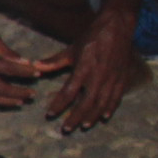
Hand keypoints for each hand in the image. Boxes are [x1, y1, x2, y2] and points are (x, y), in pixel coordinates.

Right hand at [0, 16, 62, 110]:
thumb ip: (7, 52)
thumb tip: (25, 63)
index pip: (8, 70)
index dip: (24, 73)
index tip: (37, 74)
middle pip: (0, 88)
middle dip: (18, 92)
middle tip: (32, 94)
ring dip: (6, 101)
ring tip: (20, 102)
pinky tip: (3, 100)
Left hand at [47, 9, 139, 131]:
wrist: (117, 28)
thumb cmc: (91, 38)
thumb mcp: (71, 49)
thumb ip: (54, 61)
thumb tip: (34, 66)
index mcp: (83, 68)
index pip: (69, 92)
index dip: (59, 104)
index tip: (50, 114)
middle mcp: (99, 76)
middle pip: (86, 103)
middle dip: (75, 117)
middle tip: (66, 128)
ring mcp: (113, 79)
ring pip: (102, 103)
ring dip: (92, 116)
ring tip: (83, 126)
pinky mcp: (123, 78)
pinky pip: (117, 97)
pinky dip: (110, 108)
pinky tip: (104, 117)